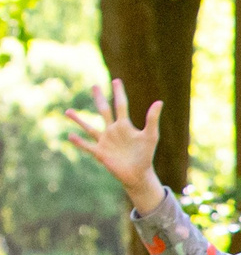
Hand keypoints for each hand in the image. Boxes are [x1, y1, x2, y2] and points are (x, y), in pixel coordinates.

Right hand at [62, 80, 166, 210]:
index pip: (120, 105)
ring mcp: (105, 141)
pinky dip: (79, 142)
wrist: (139, 174)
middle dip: (99, 98)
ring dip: (79, 120)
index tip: (116, 80)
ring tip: (67, 111)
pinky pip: (87, 145)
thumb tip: (159, 101)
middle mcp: (113, 131)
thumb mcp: (150, 136)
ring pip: (89, 128)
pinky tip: (70, 136)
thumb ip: (152, 119)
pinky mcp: (100, 153)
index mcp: (124, 125)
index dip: (119, 93)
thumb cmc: (146, 155)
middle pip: (104, 111)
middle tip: (94, 86)